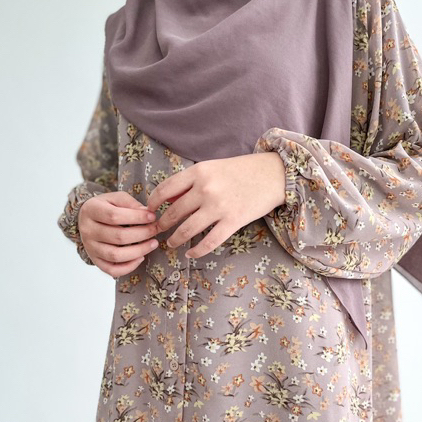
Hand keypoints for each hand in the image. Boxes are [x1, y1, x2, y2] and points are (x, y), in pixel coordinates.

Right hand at [77, 190, 159, 276]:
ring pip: (116, 255)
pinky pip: (112, 270)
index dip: (136, 217)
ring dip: (139, 251)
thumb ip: (130, 203)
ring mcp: (90, 248)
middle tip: (156, 229)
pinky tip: (141, 257)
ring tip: (153, 244)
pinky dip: (129, 267)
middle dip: (142, 234)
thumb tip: (147, 213)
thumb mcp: (116, 198)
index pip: (114, 216)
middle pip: (118, 236)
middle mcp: (88, 231)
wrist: (88, 219)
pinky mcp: (96, 261)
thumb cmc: (106, 207)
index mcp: (91, 210)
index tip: (152, 217)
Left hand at [146, 151, 286, 259]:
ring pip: (187, 229)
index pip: (165, 189)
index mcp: (198, 172)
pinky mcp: (233, 222)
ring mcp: (219, 207)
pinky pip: (209, 241)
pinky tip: (191, 253)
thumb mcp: (212, 167)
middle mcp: (205, 189)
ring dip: (175, 239)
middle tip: (158, 231)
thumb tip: (168, 199)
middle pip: (174, 212)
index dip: (153, 203)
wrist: (273, 174)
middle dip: (162, 224)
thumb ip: (191, 182)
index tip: (149, 211)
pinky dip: (197, 250)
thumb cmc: (241, 170)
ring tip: (171, 243)